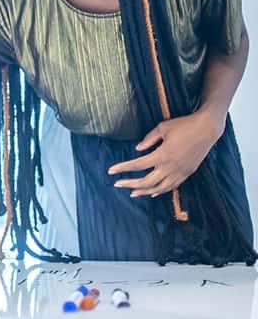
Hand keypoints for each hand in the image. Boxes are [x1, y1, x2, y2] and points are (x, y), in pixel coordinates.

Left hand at [108, 110, 224, 197]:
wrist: (208, 129)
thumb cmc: (184, 125)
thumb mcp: (162, 128)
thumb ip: (148, 140)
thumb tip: (137, 149)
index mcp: (162, 155)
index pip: (137, 165)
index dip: (123, 168)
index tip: (110, 171)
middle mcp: (171, 167)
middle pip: (147, 181)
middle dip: (130, 184)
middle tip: (117, 184)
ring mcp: (180, 172)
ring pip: (160, 188)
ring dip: (144, 191)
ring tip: (132, 193)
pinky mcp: (187, 173)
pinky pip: (172, 186)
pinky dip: (161, 191)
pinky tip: (152, 193)